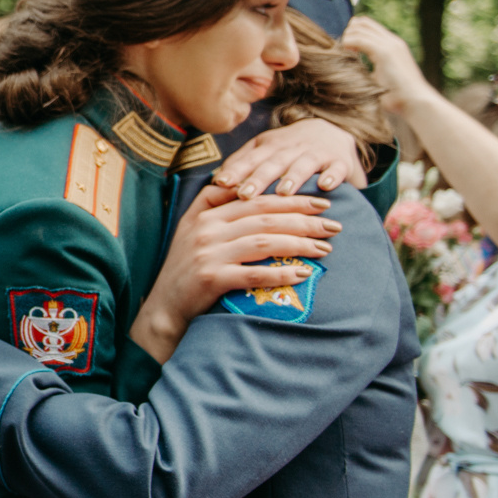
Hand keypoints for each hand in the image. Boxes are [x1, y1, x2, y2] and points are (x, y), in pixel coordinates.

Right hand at [130, 188, 340, 363]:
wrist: (163, 309)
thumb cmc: (184, 271)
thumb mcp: (192, 231)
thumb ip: (214, 207)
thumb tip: (247, 188)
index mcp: (205, 214)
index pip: (256, 200)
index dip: (291, 200)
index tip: (321, 203)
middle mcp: (206, 229)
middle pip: (265, 218)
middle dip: (305, 220)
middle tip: (334, 226)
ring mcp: (208, 253)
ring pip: (264, 242)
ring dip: (300, 244)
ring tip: (326, 249)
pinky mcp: (211, 279)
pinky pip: (254, 274)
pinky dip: (281, 274)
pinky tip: (303, 274)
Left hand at [213, 117, 364, 197]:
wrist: (332, 132)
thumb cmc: (288, 148)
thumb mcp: (264, 149)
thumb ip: (241, 163)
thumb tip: (215, 180)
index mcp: (269, 145)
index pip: (250, 159)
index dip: (236, 171)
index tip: (221, 183)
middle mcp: (291, 147)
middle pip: (273, 163)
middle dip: (259, 178)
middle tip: (245, 195)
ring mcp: (316, 153)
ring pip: (303, 164)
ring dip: (293, 177)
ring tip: (283, 192)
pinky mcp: (340, 161)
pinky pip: (337, 168)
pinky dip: (332, 176)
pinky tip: (326, 187)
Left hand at [343, 17, 426, 112]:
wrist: (416, 102)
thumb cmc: (398, 97)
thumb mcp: (381, 78)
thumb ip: (370, 71)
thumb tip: (353, 74)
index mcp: (392, 46)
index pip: (368, 26)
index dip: (352, 33)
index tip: (346, 50)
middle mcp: (392, 41)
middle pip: (362, 22)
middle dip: (348, 33)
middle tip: (343, 51)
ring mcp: (390, 45)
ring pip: (360, 28)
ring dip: (347, 38)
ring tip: (345, 54)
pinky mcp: (386, 53)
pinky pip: (361, 39)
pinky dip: (349, 43)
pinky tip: (348, 54)